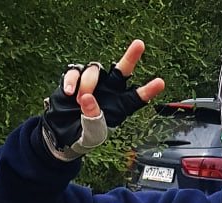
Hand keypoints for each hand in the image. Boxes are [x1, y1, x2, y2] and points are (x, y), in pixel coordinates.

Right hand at [41, 40, 165, 161]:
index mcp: (119, 107)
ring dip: (87, 84)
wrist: (60, 134)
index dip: (148, 90)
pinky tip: (69, 93)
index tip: (160, 83)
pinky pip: (75, 71)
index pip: (136, 98)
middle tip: (140, 45)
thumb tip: (88, 97)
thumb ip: (93, 120)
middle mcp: (108, 91)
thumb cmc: (81, 138)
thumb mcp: (90, 137)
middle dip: (131, 57)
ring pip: (95, 70)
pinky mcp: (75, 79)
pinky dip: (72, 81)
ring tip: (79, 101)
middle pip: (122, 70)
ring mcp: (92, 83)